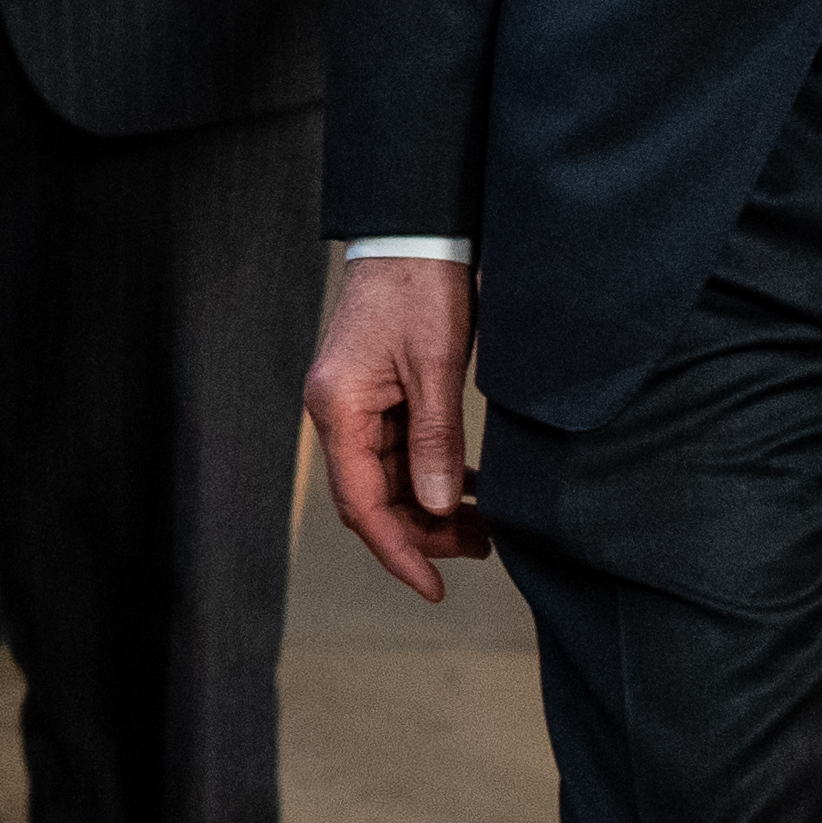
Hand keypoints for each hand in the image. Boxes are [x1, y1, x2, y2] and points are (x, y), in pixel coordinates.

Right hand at [307, 253, 489, 600]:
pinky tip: (468, 485)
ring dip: (430, 506)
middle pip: (372, 497)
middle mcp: (337, 411)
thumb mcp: (435, 366)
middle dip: (423, 532)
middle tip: (482, 548)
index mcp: (339, 407)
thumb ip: (435, 440)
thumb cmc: (420, 290)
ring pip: (388, 479)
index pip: (361, 502)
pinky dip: (431, 475)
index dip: (397, 550)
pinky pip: (398, 452)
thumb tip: (435, 506)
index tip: (434, 588)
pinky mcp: (374, 394)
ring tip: (485, 526)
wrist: (414, 234)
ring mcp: (354, 403)